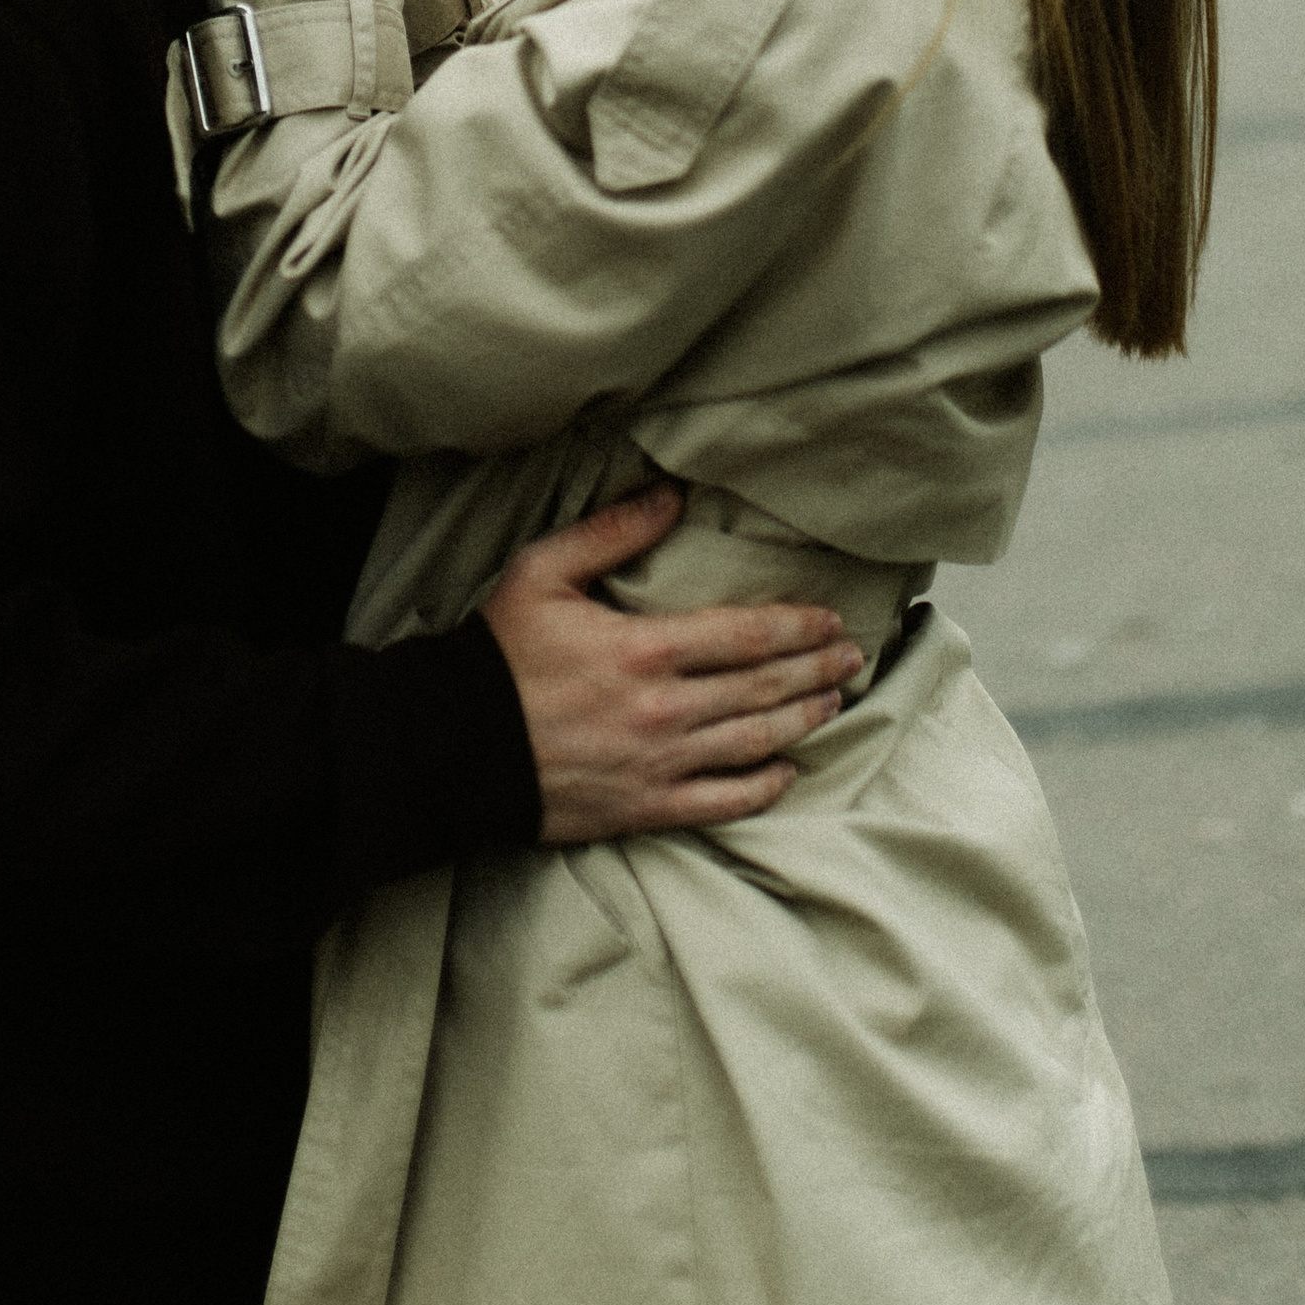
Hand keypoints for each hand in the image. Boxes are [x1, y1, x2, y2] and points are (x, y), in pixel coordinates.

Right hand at [481, 485, 862, 844]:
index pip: (747, 635)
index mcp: (644, 647)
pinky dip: (762, 788)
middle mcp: (664, 709)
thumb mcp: (542, 572)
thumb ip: (611, 532)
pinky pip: (721, 802)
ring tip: (834, 701)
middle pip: (763, 688)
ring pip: (754, 742)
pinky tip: (787, 772)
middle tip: (852, 656)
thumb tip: (672, 496)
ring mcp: (658, 764)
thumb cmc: (497, 654)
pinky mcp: (644, 808)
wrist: (452, 746)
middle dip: (815, 668)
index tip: (830, 619)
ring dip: (802, 720)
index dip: (798, 627)